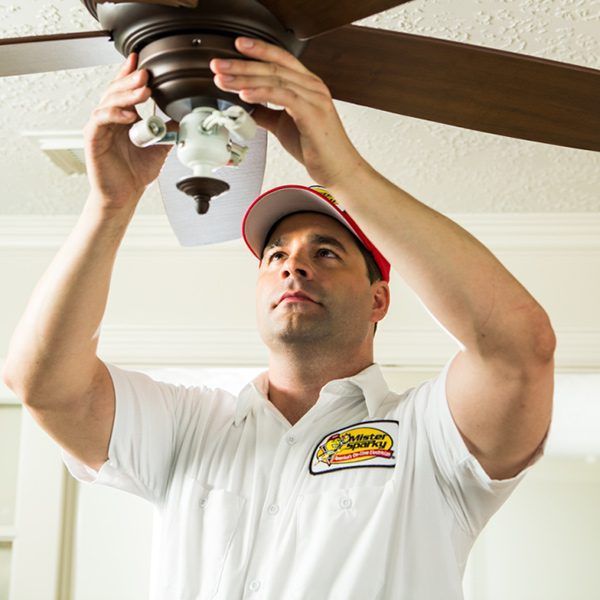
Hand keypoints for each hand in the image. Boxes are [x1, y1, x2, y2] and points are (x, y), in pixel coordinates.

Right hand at [83, 53, 177, 211]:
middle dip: (131, 80)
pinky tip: (129, 115)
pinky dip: (114, 114)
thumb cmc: (136, 173)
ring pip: (109, 102)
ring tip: (143, 91)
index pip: (125, 89)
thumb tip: (184, 117)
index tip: (140, 59)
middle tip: (146, 74)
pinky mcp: (93, 139)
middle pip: (116, 91)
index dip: (130, 73)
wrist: (125, 196)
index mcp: (124, 117)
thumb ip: (169, 130)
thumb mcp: (159, 147)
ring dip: (126, 95)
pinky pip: (100, 121)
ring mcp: (100, 127)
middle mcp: (110, 119)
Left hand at [210, 37, 368, 188]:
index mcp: (308, 85)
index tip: (235, 47)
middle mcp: (313, 86)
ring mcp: (314, 98)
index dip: (258, 49)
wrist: (337, 169)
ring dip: (245, 78)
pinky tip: (244, 94)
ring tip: (223, 79)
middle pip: (273, 66)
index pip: (281, 58)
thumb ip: (267, 113)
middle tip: (218, 64)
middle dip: (242, 64)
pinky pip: (283, 96)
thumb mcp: (285, 126)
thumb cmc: (316, 148)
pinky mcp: (313, 113)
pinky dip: (261, 93)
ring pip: (276, 79)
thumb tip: (247, 106)